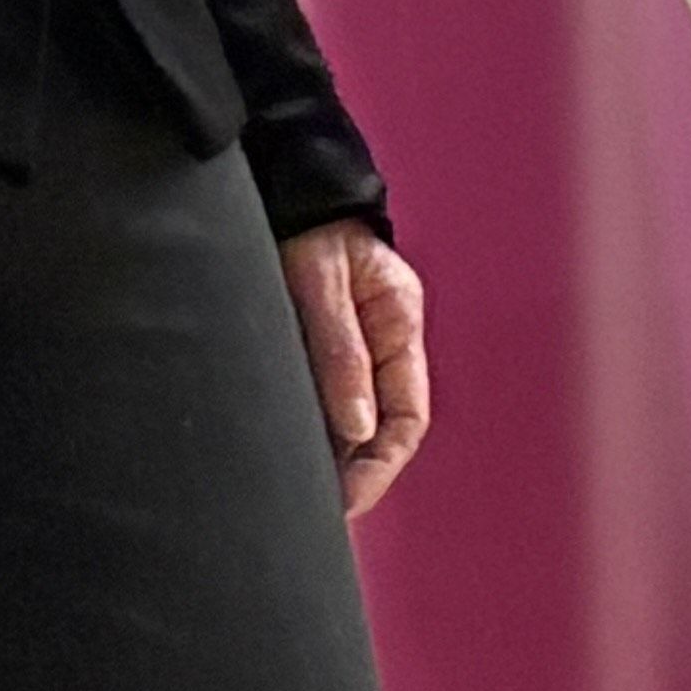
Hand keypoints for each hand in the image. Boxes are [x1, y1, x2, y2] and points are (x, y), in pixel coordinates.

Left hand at [284, 220, 429, 519]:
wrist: (283, 179)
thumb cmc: (305, 222)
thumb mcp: (320, 282)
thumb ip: (340, 350)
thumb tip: (358, 430)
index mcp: (399, 321)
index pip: (407, 417)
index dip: (380, 468)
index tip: (346, 501)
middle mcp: (385, 337)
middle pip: (383, 426)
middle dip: (356, 474)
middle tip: (316, 511)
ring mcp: (357, 340)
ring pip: (354, 417)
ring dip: (332, 455)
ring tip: (298, 492)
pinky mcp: (323, 339)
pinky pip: (327, 398)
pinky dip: (313, 428)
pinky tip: (286, 449)